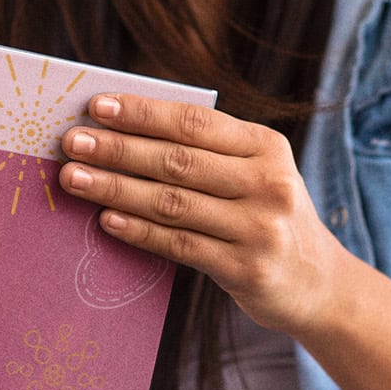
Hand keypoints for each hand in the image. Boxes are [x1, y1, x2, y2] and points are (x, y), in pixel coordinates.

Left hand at [57, 92, 348, 335]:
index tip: (96, 106)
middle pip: (179, 161)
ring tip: (74, 178)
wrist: (318, 283)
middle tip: (71, 141)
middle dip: (119, 149)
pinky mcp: (246, 270)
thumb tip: (120, 130)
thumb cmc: (265, 215)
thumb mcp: (254, 173)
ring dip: (116, 188)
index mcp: (267, 147)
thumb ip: (204, 152)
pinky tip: (105, 219)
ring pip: (173, 203)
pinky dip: (138, 231)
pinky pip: (179, 245)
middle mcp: (268, 184)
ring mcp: (260, 229)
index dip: (143, 113)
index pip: (195, 123)